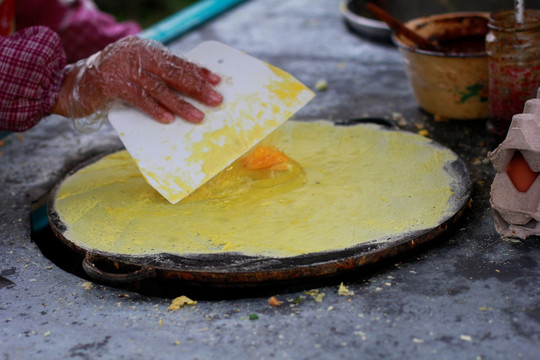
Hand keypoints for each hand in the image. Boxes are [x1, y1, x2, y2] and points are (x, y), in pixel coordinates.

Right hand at [52, 36, 222, 124]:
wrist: (71, 83)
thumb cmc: (110, 80)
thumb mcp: (135, 70)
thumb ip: (156, 75)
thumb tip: (189, 87)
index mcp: (145, 49)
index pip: (177, 61)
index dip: (198, 71)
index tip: (216, 80)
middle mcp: (136, 54)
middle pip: (172, 72)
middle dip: (196, 87)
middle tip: (215, 99)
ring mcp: (123, 68)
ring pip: (159, 88)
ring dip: (180, 104)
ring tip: (198, 116)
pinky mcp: (112, 84)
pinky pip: (139, 99)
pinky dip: (155, 109)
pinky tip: (168, 119)